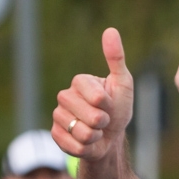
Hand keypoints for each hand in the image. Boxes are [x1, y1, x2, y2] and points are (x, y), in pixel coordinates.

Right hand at [53, 28, 134, 160]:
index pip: (96, 96)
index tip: (109, 104)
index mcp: (80, 82)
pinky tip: (87, 142)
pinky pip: (74, 146)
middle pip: (90, 116)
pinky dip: (87, 148)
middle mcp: (65, 96)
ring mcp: (58, 116)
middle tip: (104, 120)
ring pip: (82, 132)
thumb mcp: (123, 84)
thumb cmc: (118, 109)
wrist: (110, 138)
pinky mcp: (55, 135)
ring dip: (96, 136)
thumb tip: (110, 30)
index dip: (108, 104)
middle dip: (105, 122)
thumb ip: (116, 58)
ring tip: (96, 131)